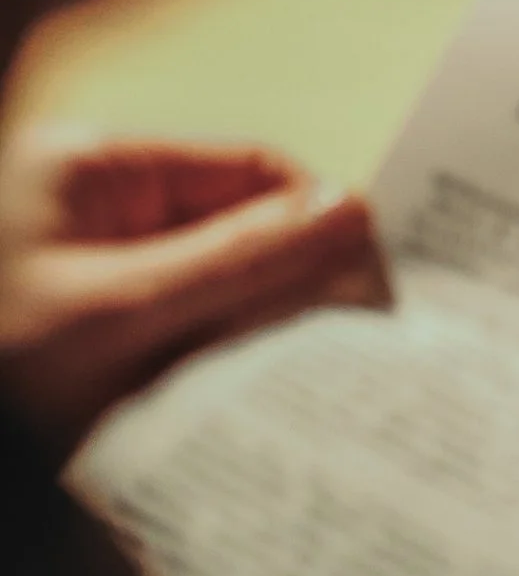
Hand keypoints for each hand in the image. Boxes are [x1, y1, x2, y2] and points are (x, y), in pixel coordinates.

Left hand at [0, 133, 385, 455]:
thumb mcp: (111, 314)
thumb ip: (235, 262)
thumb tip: (351, 214)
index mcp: (99, 165)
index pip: (251, 168)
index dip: (319, 221)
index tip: (374, 290)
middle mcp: (99, 204)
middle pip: (239, 227)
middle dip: (293, 286)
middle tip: (354, 354)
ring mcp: (90, 268)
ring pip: (214, 287)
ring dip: (252, 335)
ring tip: (303, 390)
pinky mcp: (86, 330)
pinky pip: (176, 334)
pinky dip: (209, 369)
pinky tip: (237, 409)